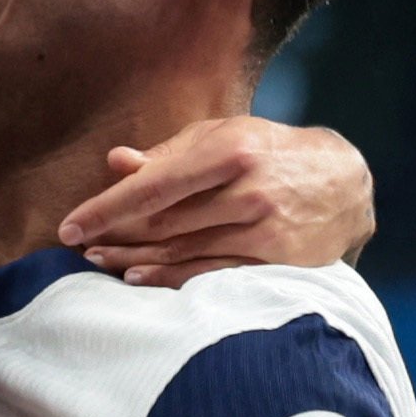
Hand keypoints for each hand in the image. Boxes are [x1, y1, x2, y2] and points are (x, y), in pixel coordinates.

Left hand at [57, 119, 374, 285]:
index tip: (69, 225)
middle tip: (78, 245)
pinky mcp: (275, 259)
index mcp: (231, 151)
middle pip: (162, 223)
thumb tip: (116, 162)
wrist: (346, 183)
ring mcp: (263, 229)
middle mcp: (248, 190)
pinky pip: (209, 273)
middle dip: (114, 236)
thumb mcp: (225, 137)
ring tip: (97, 261)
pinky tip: (137, 278)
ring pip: (182, 251)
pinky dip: (169, 278)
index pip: (154, 185)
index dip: (107, 208)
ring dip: (132, 260)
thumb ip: (169, 154)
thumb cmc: (270, 153)